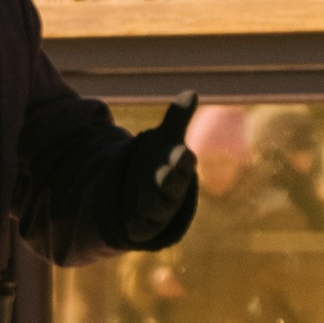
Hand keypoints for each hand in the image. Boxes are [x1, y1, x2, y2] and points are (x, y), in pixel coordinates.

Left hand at [110, 92, 199, 248]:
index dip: (182, 160)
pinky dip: (138, 230)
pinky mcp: (143, 226)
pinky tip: (132, 230)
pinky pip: (142, 230)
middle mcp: (171, 189)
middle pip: (173, 186)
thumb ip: (176, 119)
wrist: (141, 193)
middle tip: (166, 181)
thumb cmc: (157, 162)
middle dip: (171, 181)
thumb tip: (191, 92)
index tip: (183, 152)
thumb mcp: (163, 140)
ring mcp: (158, 209)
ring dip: (152, 206)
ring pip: (158, 210)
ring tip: (143, 203)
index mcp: (178, 167)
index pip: (183, 163)